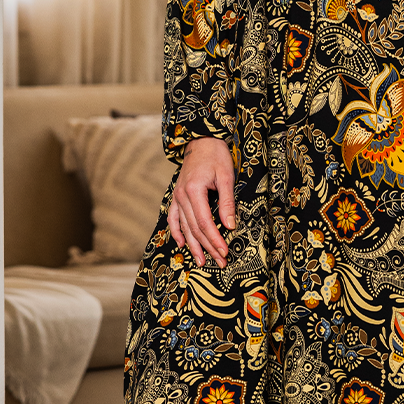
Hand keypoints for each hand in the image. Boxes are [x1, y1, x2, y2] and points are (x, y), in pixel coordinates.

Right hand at [167, 137, 235, 267]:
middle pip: (195, 228)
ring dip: (193, 246)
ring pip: (184, 227)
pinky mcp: (177, 196)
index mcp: (194, 190)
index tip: (224, 252)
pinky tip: (182, 245)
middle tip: (220, 262)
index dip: (214, 239)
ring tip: (201, 261)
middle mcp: (182, 196)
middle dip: (208, 247)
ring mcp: (177, 197)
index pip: (204, 222)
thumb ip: (227, 202)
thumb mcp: (226, 176)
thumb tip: (230, 226)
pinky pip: (174, 218)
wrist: (202, 141)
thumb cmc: (216, 156)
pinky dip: (177, 232)